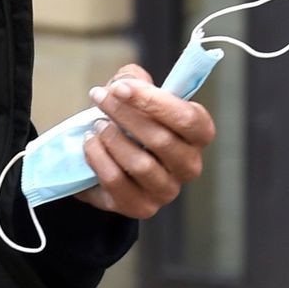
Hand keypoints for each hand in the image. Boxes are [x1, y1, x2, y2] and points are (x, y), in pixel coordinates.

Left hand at [73, 62, 215, 218]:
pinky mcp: (140, 207)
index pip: (188, 119)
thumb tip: (126, 83)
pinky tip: (90, 144)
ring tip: (96, 125)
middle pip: (161, 140)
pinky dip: (98, 159)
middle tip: (100, 98)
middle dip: (124, 114)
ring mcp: (166, 190)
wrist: (110, 158)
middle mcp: (189, 166)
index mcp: (198, 135)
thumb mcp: (134, 94)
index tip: (120, 88)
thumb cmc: (131, 121)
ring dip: (111, 139)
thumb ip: (134, 80)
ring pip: (139, 164)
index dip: (154, 101)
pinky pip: (116, 182)